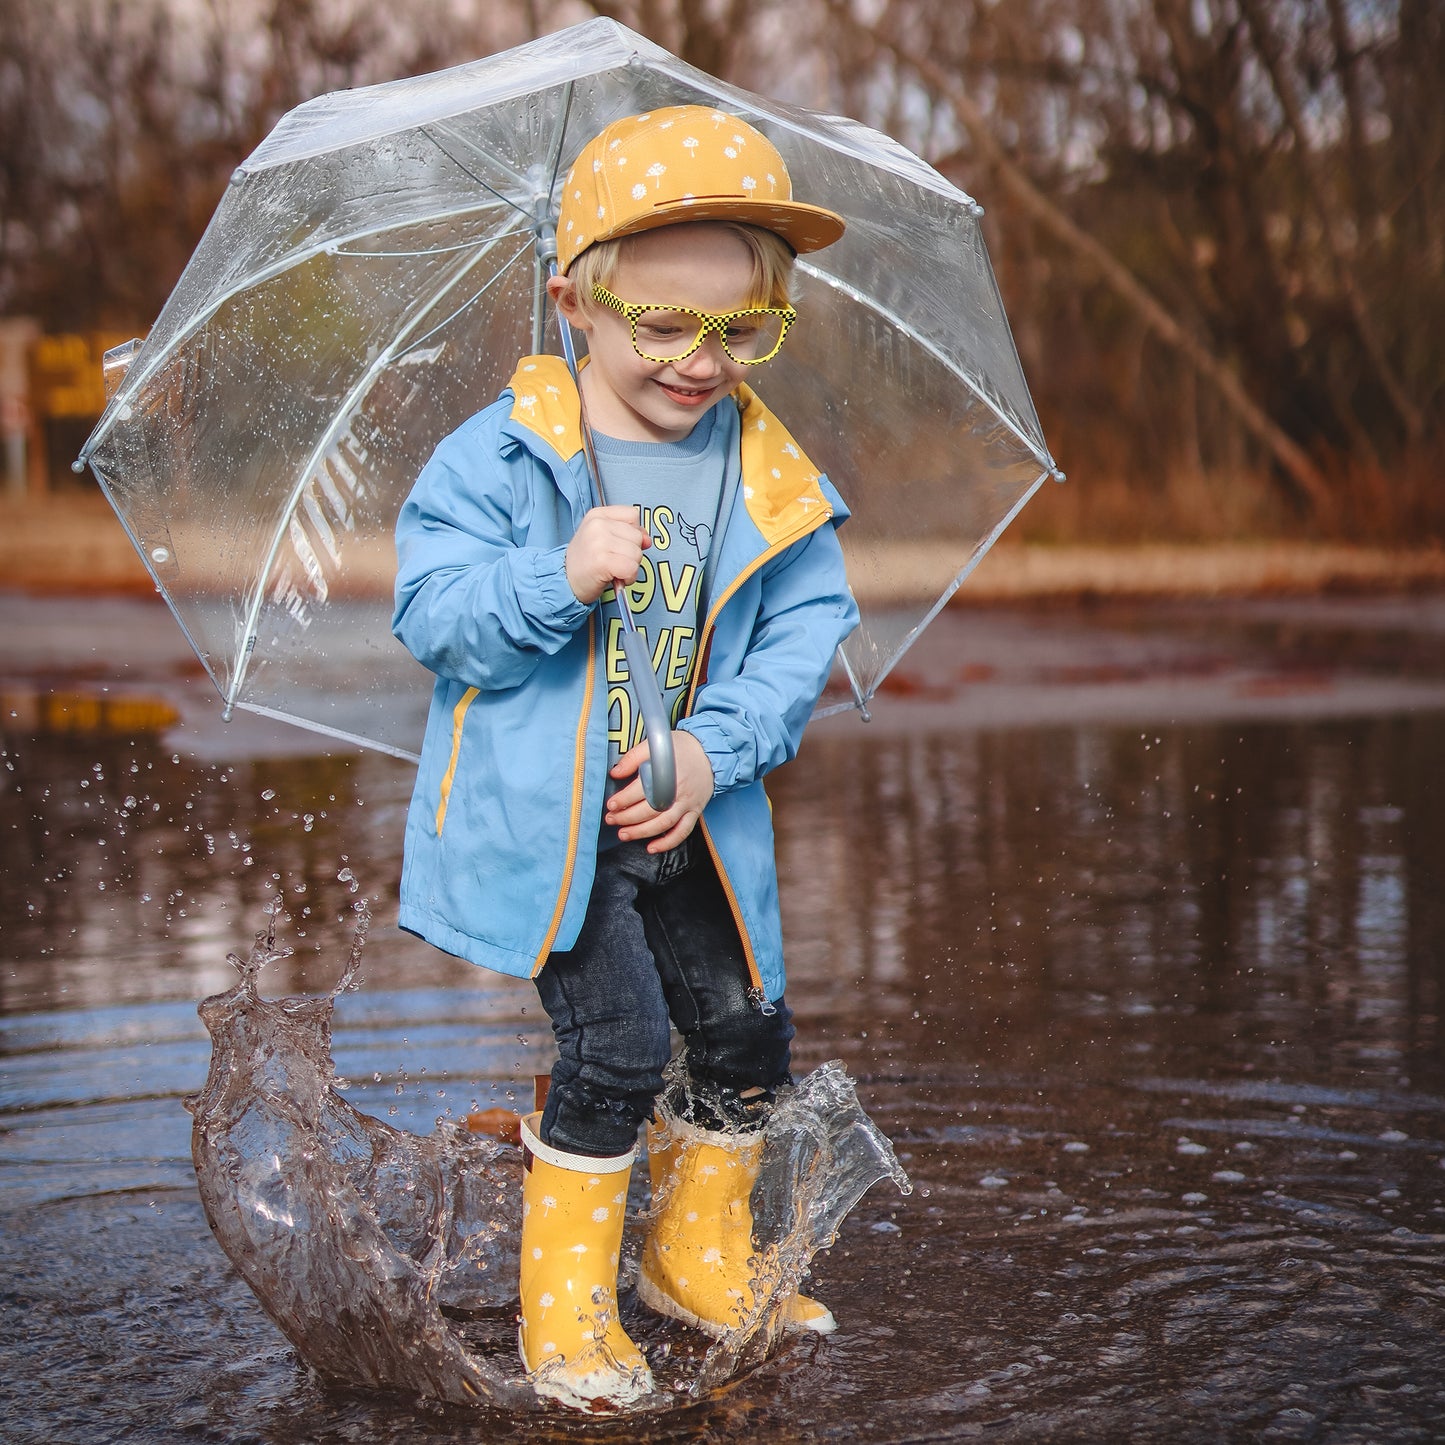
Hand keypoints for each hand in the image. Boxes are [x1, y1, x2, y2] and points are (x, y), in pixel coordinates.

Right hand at [566, 505, 649, 603]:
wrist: (565, 581)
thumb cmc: (586, 561)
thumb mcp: (604, 538)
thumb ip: (628, 533)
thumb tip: (647, 540)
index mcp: (597, 514)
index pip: (632, 515)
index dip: (632, 533)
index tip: (619, 544)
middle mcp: (598, 524)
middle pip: (637, 536)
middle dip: (631, 553)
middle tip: (613, 560)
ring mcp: (599, 542)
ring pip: (637, 553)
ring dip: (630, 567)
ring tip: (613, 569)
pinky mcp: (602, 561)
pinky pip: (631, 568)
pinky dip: (628, 577)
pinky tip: (615, 577)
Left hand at [606, 730, 714, 852]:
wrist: (710, 753)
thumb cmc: (681, 748)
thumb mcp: (655, 744)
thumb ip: (633, 757)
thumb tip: (615, 773)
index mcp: (667, 772)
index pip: (641, 790)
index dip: (624, 799)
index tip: (611, 804)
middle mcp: (678, 791)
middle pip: (650, 810)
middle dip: (627, 818)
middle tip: (611, 820)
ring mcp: (687, 803)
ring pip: (664, 824)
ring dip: (642, 832)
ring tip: (624, 835)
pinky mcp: (695, 812)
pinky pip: (682, 832)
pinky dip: (668, 842)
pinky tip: (652, 848)